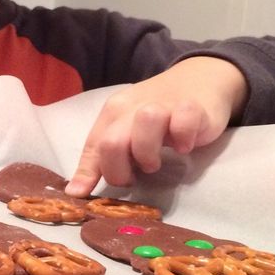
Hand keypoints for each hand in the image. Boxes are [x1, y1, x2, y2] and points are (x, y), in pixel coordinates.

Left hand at [65, 57, 247, 196]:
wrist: (199, 79)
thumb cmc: (158, 113)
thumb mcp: (126, 131)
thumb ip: (102, 159)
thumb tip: (75, 192)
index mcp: (114, 113)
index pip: (94, 146)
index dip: (90, 175)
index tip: (88, 195)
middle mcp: (134, 106)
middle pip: (113, 142)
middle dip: (119, 171)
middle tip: (136, 174)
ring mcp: (164, 104)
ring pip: (146, 122)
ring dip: (148, 152)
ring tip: (157, 162)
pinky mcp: (192, 107)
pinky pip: (184, 122)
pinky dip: (184, 139)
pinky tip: (185, 147)